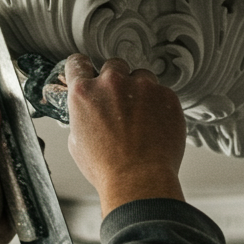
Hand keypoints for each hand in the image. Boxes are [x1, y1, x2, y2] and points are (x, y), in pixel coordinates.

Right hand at [65, 55, 185, 216]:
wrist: (139, 180)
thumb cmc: (106, 168)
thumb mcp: (77, 141)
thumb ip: (81, 116)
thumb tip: (86, 111)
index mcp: (84, 92)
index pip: (77, 63)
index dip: (82, 67)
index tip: (87, 70)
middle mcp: (111, 83)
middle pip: (113, 66)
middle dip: (115, 81)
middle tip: (119, 104)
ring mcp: (142, 87)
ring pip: (141, 77)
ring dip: (139, 91)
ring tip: (140, 118)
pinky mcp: (166, 95)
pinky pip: (162, 92)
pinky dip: (159, 105)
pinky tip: (155, 127)